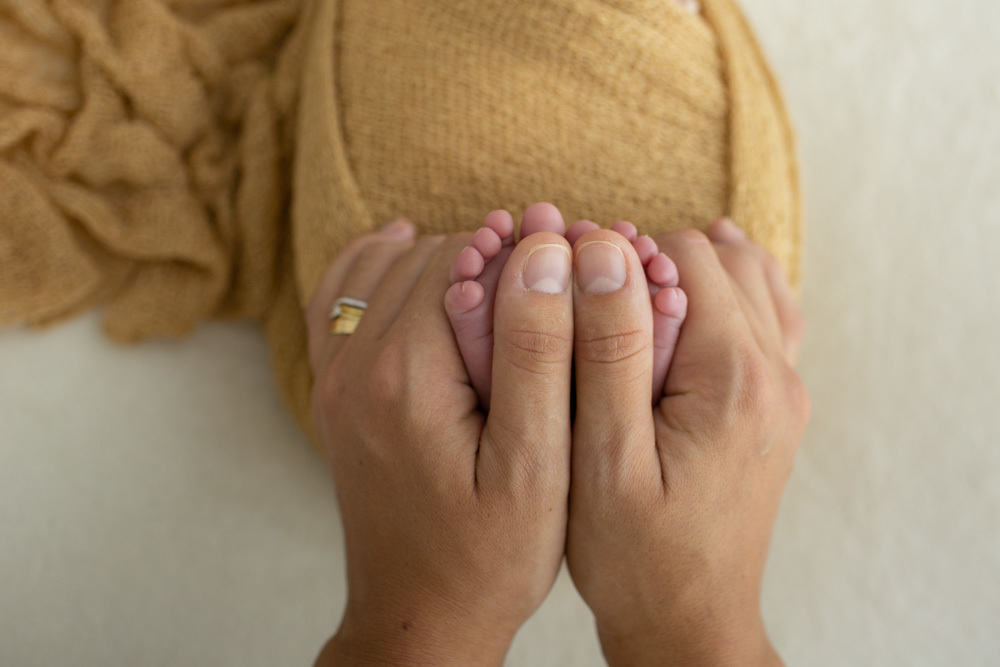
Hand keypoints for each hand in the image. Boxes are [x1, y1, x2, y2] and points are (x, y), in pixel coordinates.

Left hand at [305, 224, 575, 665]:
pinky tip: (410, 255)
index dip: (518, 246)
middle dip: (486, 249)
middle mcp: (354, 367)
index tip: (566, 252)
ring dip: (440, 256)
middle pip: (422, 258)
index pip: (459, 259)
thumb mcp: (535, 465)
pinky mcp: (334, 393)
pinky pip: (340, 300)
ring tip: (498, 269)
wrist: (420, 615)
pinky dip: (376, 266)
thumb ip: (537, 354)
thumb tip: (540, 255)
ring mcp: (334, 380)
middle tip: (545, 263)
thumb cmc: (491, 555)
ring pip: (381, 268)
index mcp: (404, 377)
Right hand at [565, 221, 809, 665]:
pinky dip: (724, 296)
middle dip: (650, 256)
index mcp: (734, 377)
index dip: (618, 253)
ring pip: (748, 280)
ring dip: (687, 272)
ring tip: (627, 296)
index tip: (569, 282)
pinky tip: (686, 306)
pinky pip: (765, 318)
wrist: (689, 623)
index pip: (684, 256)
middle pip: (720, 259)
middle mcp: (774, 374)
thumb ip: (607, 349)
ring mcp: (782, 390)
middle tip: (589, 289)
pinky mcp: (773, 407)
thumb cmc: (635, 556)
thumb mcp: (604, 458)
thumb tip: (604, 251)